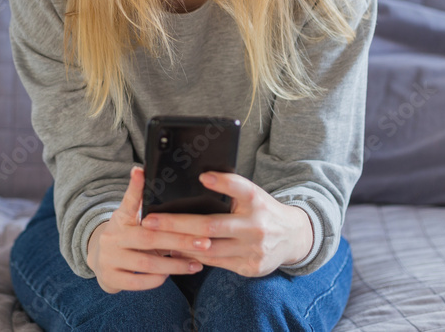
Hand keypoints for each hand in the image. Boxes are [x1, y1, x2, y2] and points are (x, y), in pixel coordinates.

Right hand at [86, 165, 209, 292]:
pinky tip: (171, 275)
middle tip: (205, 243)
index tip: (140, 170)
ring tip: (196, 264)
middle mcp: (112, 236)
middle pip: (149, 238)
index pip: (128, 201)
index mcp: (120, 218)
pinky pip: (138, 281)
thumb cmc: (125, 236)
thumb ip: (141, 202)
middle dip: (180, 240)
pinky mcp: (111, 278)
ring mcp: (109, 258)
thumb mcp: (130, 218)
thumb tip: (147, 172)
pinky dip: (157, 279)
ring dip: (174, 264)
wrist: (100, 261)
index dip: (135, 186)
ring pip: (146, 262)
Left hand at [139, 172, 314, 277]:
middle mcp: (256, 225)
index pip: (240, 188)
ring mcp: (254, 250)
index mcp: (256, 201)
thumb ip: (230, 189)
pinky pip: (216, 263)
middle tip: (150, 220)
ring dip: (179, 244)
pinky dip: (194, 256)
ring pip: (210, 249)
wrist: (294, 236)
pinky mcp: (251, 268)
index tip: (203, 176)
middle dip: (177, 223)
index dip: (223, 182)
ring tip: (155, 238)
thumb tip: (196, 180)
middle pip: (211, 225)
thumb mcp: (252, 194)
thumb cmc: (262, 210)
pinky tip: (175, 250)